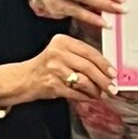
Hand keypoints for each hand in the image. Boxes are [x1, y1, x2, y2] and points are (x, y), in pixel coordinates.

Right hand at [2, 34, 116, 101]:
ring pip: (83, 80)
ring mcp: (54, 69)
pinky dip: (85, 96)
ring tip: (102, 94)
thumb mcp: (62, 53)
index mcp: (62, 41)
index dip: (104, 63)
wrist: (24, 78)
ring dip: (95, 90)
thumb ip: (81, 57)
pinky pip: (75, 92)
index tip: (113, 72)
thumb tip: (106, 69)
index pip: (89, 51)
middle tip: (112, 87)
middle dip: (103, 79)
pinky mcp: (52, 84)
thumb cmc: (47, 66)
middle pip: (88, 67)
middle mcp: (58, 53)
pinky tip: (89, 97)